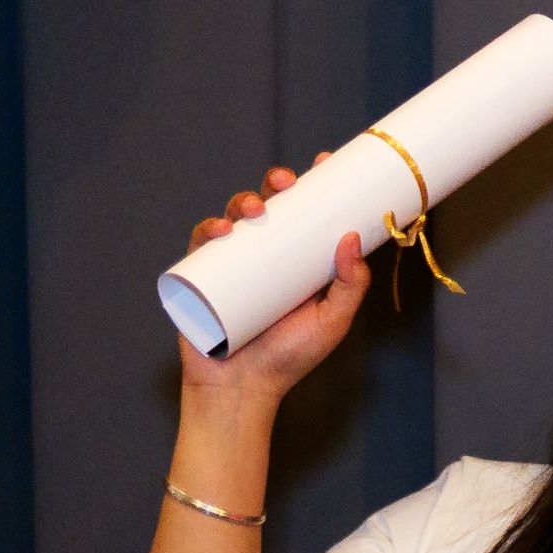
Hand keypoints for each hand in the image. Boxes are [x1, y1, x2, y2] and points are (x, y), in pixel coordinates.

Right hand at [179, 155, 368, 404]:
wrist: (241, 390)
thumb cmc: (289, 358)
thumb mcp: (331, 321)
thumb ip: (349, 285)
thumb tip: (352, 237)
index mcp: (297, 262)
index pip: (305, 215)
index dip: (313, 186)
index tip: (324, 162)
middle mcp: (265, 258)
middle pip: (269, 209)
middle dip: (275, 186)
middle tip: (286, 182)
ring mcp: (232, 265)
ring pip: (235, 220)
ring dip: (241, 202)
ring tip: (253, 209)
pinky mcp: (202, 277)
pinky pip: (200, 246)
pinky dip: (207, 230)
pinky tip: (221, 229)